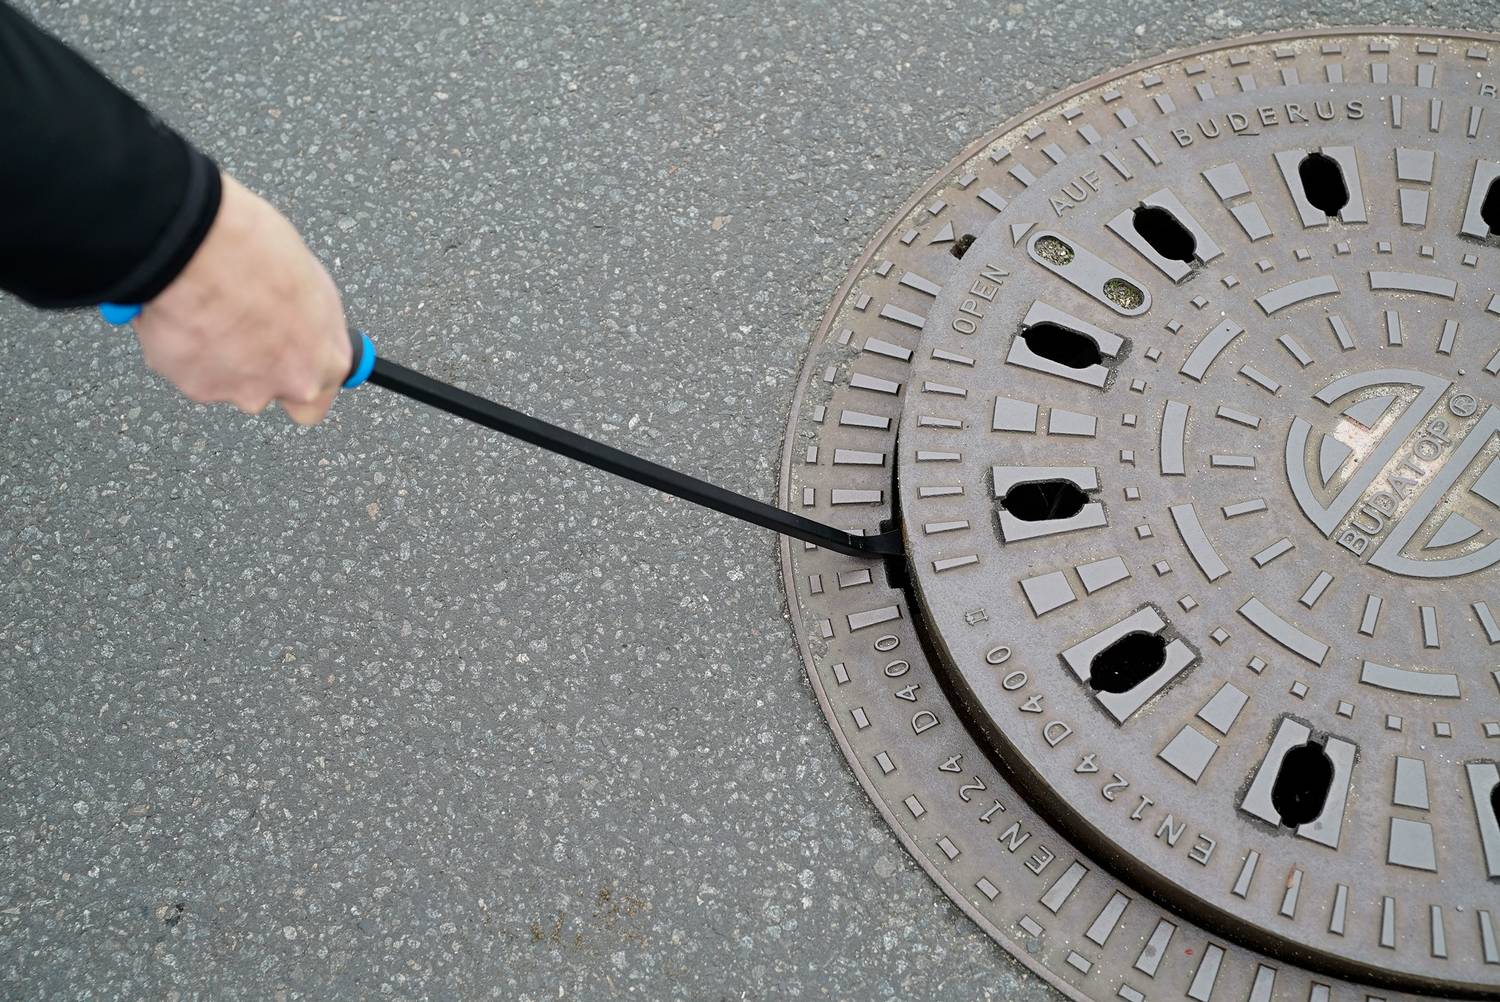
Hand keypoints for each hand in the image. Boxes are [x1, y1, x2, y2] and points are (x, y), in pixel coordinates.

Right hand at [132, 173, 349, 423]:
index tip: (288, 364)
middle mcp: (290, 384)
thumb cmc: (260, 252)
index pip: (320, 395)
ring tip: (208, 309)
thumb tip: (302, 325)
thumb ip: (309, 323)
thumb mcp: (309, 283)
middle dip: (255, 371)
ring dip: (219, 357)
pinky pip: (191, 371)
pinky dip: (185, 350)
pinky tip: (186, 314)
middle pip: (270, 393)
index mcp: (326, 360)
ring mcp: (242, 390)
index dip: (299, 375)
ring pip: (229, 381)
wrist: (202, 249)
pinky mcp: (196, 387)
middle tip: (237, 330)